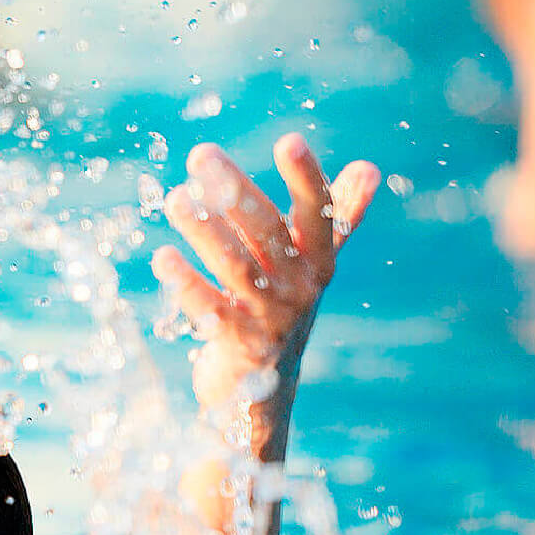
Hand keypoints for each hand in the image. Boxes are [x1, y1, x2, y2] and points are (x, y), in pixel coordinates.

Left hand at [154, 134, 378, 433]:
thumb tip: (370, 167)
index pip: (319, 212)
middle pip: (268, 233)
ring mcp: (271, 320)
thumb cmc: (283, 311)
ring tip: (175, 198)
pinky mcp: (240, 349)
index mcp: (319, 262)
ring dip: (205, 231)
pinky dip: (187, 285)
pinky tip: (163, 257)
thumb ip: (339, 217)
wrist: (264, 395)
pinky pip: (212, 311)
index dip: (307, 178)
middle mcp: (301, 289)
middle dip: (235, 191)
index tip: (290, 140)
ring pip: (237, 268)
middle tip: (200, 155)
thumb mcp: (312, 266)